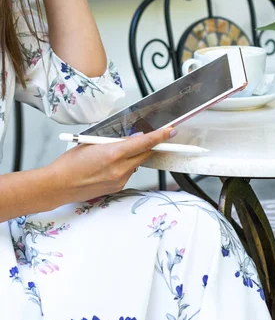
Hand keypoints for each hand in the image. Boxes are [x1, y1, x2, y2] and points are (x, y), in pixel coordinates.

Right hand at [48, 128, 175, 204]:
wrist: (58, 186)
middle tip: (146, 139)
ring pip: (137, 164)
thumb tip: (133, 139)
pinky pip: (129, 173)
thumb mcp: (92, 143)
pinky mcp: (118, 187)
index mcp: (114, 153)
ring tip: (112, 155)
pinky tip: (109, 166)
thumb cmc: (70, 163)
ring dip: (133, 156)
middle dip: (147, 146)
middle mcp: (121, 168)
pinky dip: (125, 166)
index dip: (160, 136)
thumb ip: (115, 141)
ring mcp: (121, 180)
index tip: (170, 131)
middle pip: (145, 154)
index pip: (145, 143)